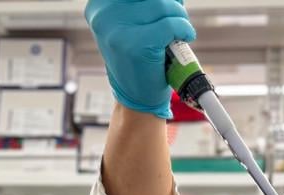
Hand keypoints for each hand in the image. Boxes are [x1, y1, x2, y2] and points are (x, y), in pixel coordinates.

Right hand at [85, 0, 195, 118]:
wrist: (137, 97)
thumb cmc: (137, 57)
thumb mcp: (129, 23)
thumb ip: (141, 5)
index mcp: (99, 7)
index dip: (155, 0)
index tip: (161, 7)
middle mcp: (104, 16)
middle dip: (170, 5)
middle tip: (173, 20)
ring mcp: (119, 32)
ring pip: (164, 5)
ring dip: (179, 17)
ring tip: (174, 33)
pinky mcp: (138, 45)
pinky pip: (172, 25)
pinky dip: (184, 30)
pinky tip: (183, 38)